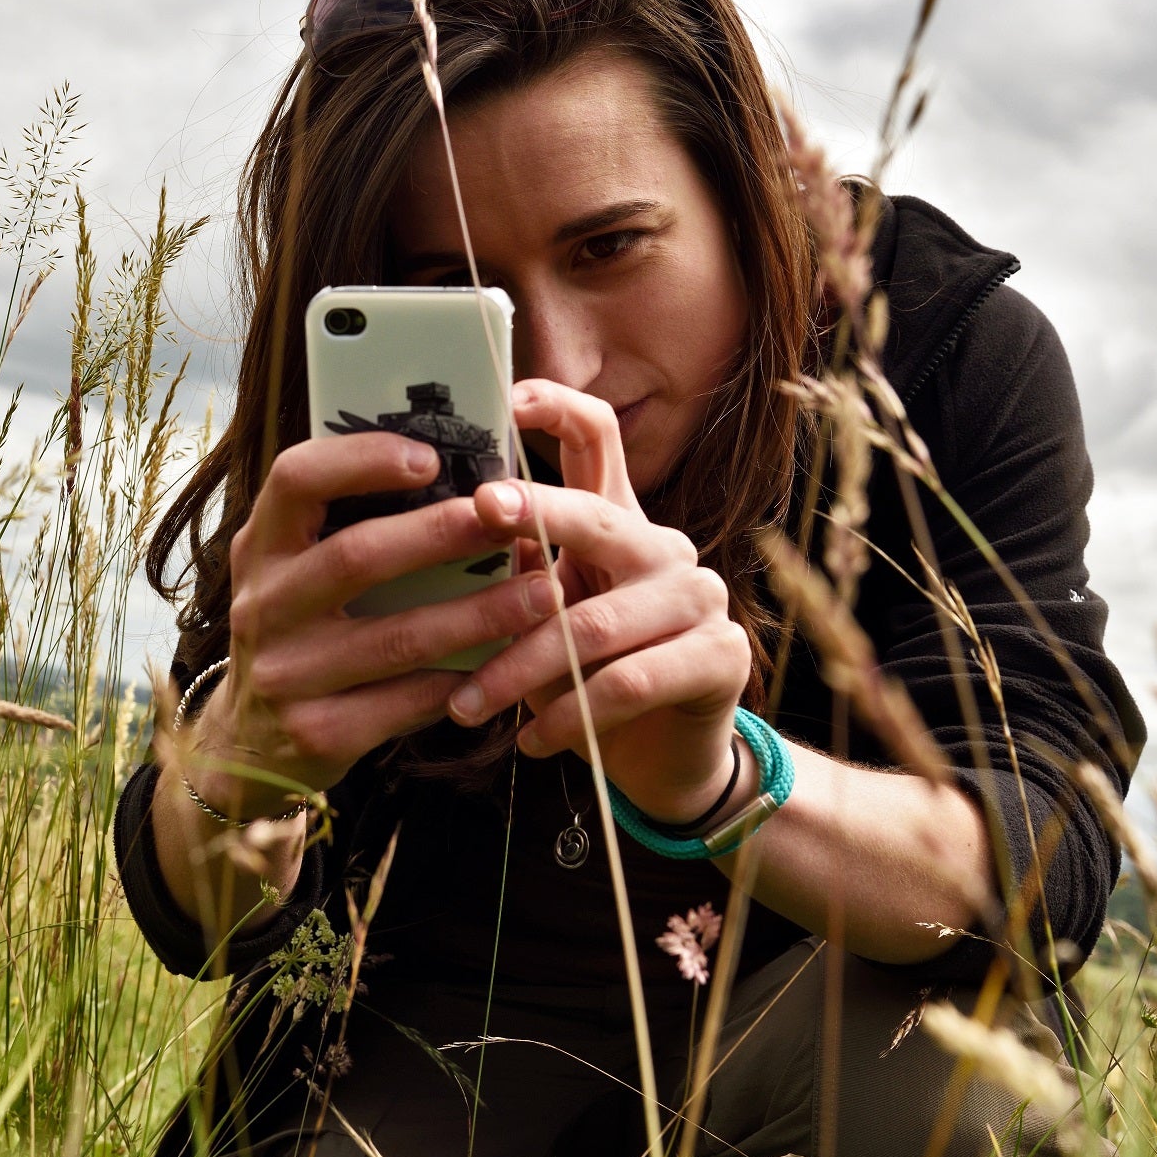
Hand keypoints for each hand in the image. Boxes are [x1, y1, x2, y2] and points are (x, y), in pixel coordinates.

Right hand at [190, 429, 562, 814]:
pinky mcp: (319, 732)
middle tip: (511, 519)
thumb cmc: (297, 631)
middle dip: (443, 534)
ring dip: (479, 613)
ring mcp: (287, 674)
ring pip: (398, 638)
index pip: (296, 479)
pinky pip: (408, 701)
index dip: (362, 460)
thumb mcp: (295, 571)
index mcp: (262, 548)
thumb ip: (346, 526)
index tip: (432, 457)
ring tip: (542, 594)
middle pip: (357, 556)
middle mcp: (265, 605)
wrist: (246, 741)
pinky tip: (507, 663)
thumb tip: (457, 476)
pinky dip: (463, 678)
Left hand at [447, 379, 749, 823]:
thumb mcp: (538, 620)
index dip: (558, 408)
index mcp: (615, 522)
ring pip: (594, 623)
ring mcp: (700, 597)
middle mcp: (662, 546)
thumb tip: (434, 524)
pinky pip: (628, 681)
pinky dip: (569, 714)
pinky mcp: (722, 656)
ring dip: (521, 668)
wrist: (659, 758)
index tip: (508, 398)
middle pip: (596, 516)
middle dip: (533, 512)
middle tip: (475, 511)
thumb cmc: (583, 679)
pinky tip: (531, 738)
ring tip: (469, 705)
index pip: (599, 439)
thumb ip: (510, 570)